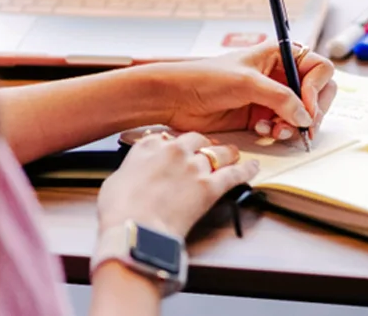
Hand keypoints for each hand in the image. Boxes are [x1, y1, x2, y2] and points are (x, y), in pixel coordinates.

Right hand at [97, 131, 258, 237]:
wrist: (135, 229)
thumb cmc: (120, 211)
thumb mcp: (116, 182)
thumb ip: (131, 171)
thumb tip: (134, 176)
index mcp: (148, 147)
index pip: (166, 138)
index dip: (174, 145)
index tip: (177, 150)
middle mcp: (174, 151)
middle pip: (196, 139)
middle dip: (203, 144)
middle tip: (207, 149)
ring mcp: (194, 167)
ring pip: (218, 152)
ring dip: (227, 153)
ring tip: (232, 155)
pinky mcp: (210, 187)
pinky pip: (234, 174)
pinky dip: (245, 170)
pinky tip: (252, 168)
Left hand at [156, 42, 337, 142]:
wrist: (177, 98)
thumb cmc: (205, 78)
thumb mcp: (246, 82)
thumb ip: (280, 98)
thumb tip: (306, 116)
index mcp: (279, 55)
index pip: (318, 68)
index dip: (317, 88)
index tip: (306, 106)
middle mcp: (279, 75)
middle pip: (316, 94)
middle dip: (311, 112)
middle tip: (302, 126)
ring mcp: (271, 97)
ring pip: (302, 114)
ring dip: (294, 125)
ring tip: (276, 130)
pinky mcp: (261, 116)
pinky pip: (284, 126)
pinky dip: (280, 132)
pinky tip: (262, 130)